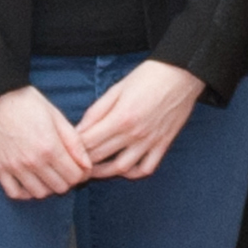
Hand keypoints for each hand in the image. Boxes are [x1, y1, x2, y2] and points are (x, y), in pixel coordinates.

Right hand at [0, 86, 89, 201]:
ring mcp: (15, 167)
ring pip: (39, 193)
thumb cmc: (24, 101)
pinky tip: (30, 182)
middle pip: (60, 187)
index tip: (81, 167)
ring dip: (48, 187)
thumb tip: (87, 164)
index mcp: (50, 147)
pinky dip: (25, 192)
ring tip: (49, 175)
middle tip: (65, 169)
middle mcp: (33, 161)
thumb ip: (73, 141)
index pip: (75, 176)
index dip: (83, 173)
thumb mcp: (55, 115)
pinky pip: (14, 193)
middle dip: (68, 180)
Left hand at [71, 60, 202, 179]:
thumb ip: (97, 110)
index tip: (66, 149)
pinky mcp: (163, 144)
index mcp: (120, 117)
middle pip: (100, 156)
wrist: (182, 74)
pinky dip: (133, 173)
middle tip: (73, 162)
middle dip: (83, 162)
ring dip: (104, 172)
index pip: (89, 141)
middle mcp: (134, 134)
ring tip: (93, 170)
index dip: (74, 148)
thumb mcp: (117, 88)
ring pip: (121, 168)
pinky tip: (123, 168)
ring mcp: (150, 142)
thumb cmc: (148, 76)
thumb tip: (80, 128)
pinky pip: (146, 168)